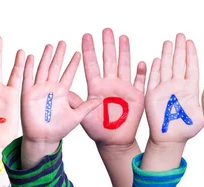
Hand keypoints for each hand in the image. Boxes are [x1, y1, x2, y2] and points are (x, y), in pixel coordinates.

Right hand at [21, 41, 100, 144]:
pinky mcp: (28, 94)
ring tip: (50, 46)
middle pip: (55, 67)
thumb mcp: (77, 116)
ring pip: (42, 69)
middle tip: (63, 42)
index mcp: (62, 92)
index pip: (68, 74)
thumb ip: (87, 107)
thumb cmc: (59, 129)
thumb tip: (100, 99)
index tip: (78, 52)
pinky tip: (30, 56)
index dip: (73, 63)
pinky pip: (28, 78)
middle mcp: (51, 88)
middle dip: (59, 55)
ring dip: (45, 57)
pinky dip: (28, 67)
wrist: (44, 138)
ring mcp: (39, 90)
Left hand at [77, 28, 145, 146]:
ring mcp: (124, 88)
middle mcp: (110, 84)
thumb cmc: (98, 130)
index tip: (86, 36)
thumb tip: (61, 90)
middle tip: (105, 30)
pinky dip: (142, 73)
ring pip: (124, 65)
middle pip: (109, 60)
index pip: (91, 65)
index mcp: (96, 87)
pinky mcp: (136, 96)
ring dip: (124, 52)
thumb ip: (75, 102)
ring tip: (122, 37)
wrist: (113, 141)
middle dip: (107, 45)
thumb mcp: (82, 116)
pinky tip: (142, 63)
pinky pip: (140, 81)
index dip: (88, 51)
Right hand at [145, 33, 203, 143]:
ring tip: (168, 42)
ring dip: (167, 55)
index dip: (190, 54)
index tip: (191, 42)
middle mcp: (177, 86)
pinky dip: (154, 70)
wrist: (170, 139)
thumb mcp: (202, 115)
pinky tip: (157, 59)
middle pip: (178, 63)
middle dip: (179, 49)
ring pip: (166, 68)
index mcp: (190, 88)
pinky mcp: (153, 96)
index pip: (191, 67)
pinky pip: (153, 79)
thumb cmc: (186, 129)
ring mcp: (164, 89)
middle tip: (180, 35)